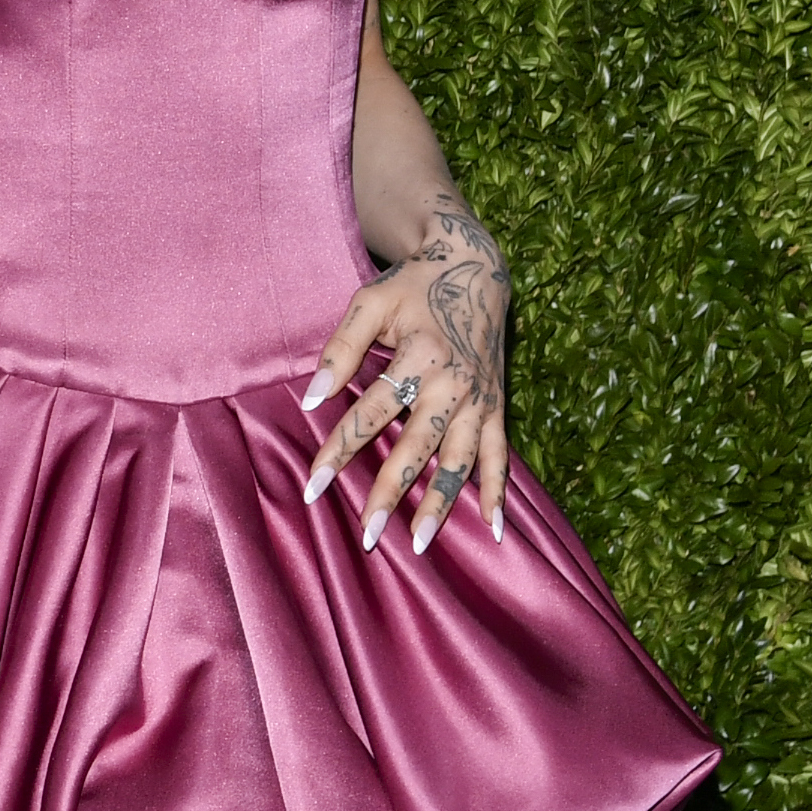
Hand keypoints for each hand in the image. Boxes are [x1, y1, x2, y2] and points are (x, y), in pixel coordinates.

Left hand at [298, 189, 512, 552]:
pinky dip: (498, 492)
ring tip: (420, 543)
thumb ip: (341, 349)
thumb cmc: (411, 286)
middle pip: (418, 446)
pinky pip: (500, 456)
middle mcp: (455, 384)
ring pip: (460, 461)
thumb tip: (311, 398)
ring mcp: (481, 399)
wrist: (475, 267)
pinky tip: (495, 530)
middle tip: (368, 535)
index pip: (371, 412)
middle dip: (391, 492)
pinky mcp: (498, 407)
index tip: (314, 486)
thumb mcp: (370, 303)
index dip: (340, 449)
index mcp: (420, 356)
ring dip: (442, 504)